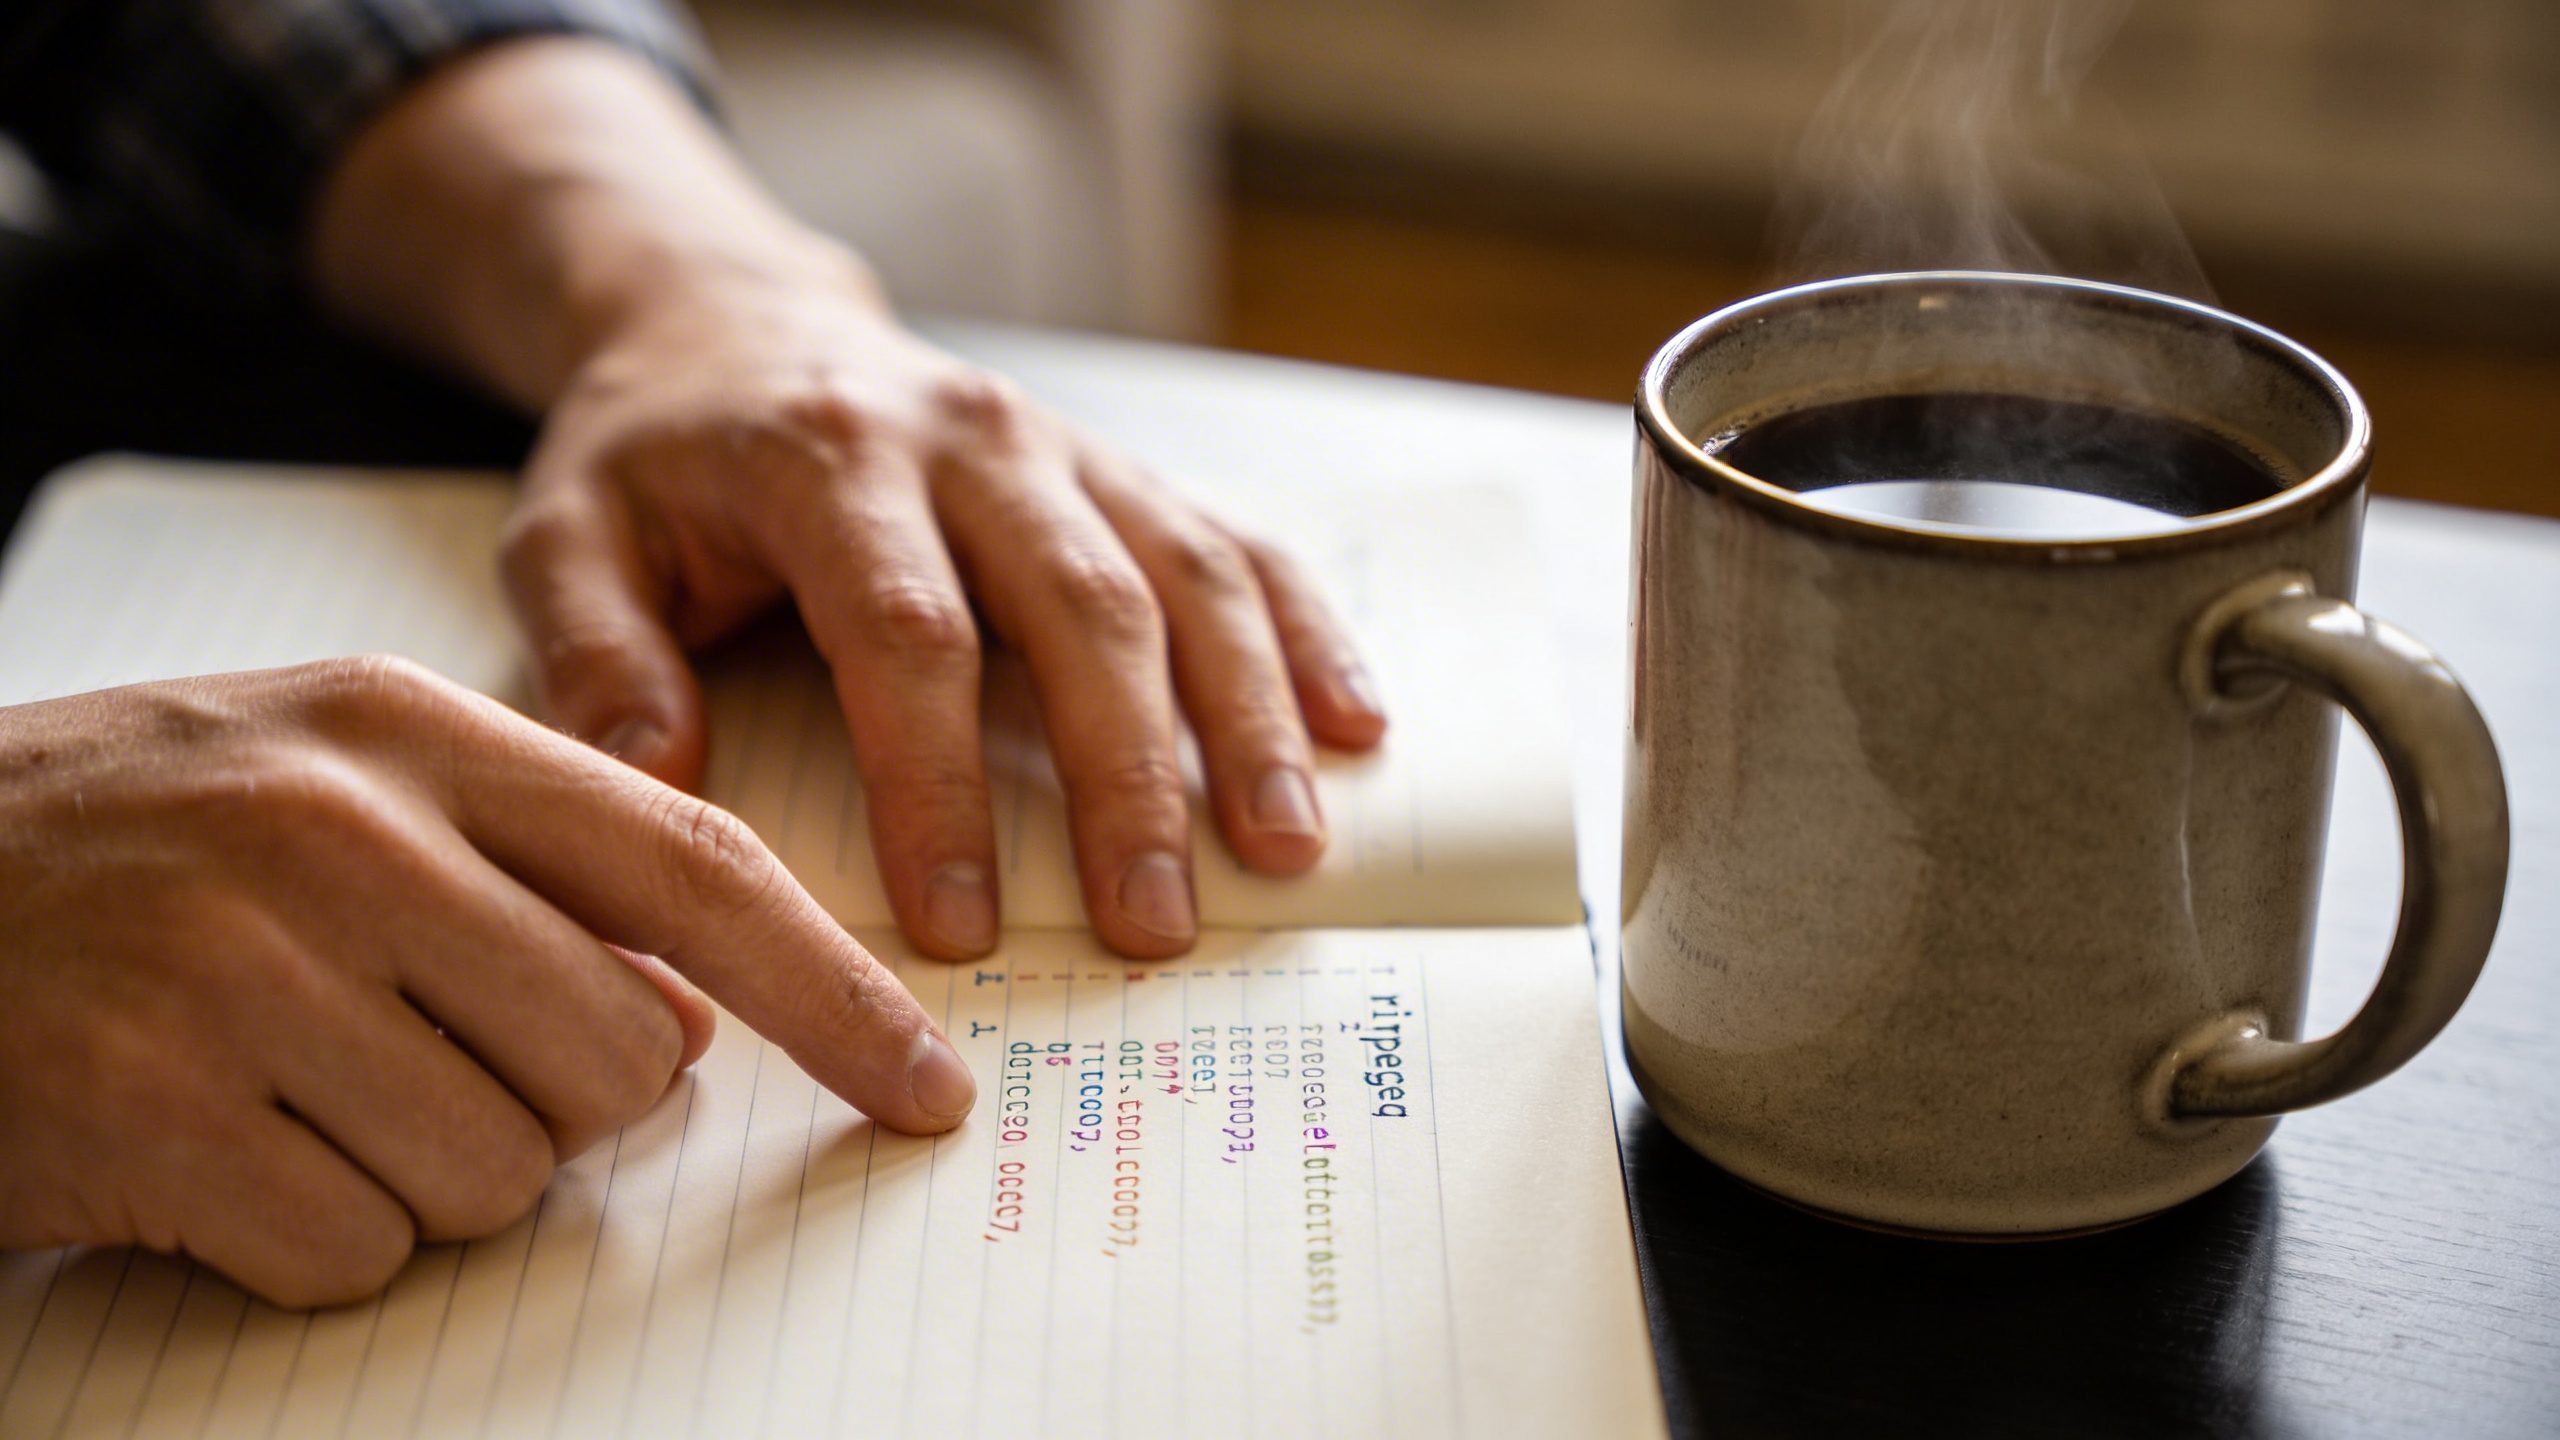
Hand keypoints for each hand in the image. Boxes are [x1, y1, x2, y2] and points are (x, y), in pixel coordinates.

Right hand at [0, 659, 973, 1306]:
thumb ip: (525, 876)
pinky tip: (209, 1147)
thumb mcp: (328, 789)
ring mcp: (240, 969)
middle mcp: (340, 832)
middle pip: (616, 1059)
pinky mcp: (151, 1110)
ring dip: (418, 1170)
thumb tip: (684, 1026)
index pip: (694, 868)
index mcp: (408, 736)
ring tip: (286, 1083)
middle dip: (556, 1100)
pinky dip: (303, 1235)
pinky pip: (354, 1247)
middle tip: (410, 1052)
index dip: (835, 991)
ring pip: (499, 1169)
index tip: (926, 1084)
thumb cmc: (128, 850)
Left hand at [498, 271, 1386, 960]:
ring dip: (1247, 715)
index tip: (961, 922)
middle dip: (1128, 775)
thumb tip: (659, 787)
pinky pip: (1235, 540)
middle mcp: (970, 440)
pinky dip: (1303, 632)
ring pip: (1184, 573)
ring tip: (1284, 849)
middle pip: (1080, 607)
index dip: (940, 781)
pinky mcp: (1116, 469)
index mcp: (828, 461)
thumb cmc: (654, 455)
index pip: (906, 631)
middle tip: (1156, 923)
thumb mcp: (566, 537)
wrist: (735, 319)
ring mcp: (1063, 448)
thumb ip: (595, 658)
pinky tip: (1356, 727)